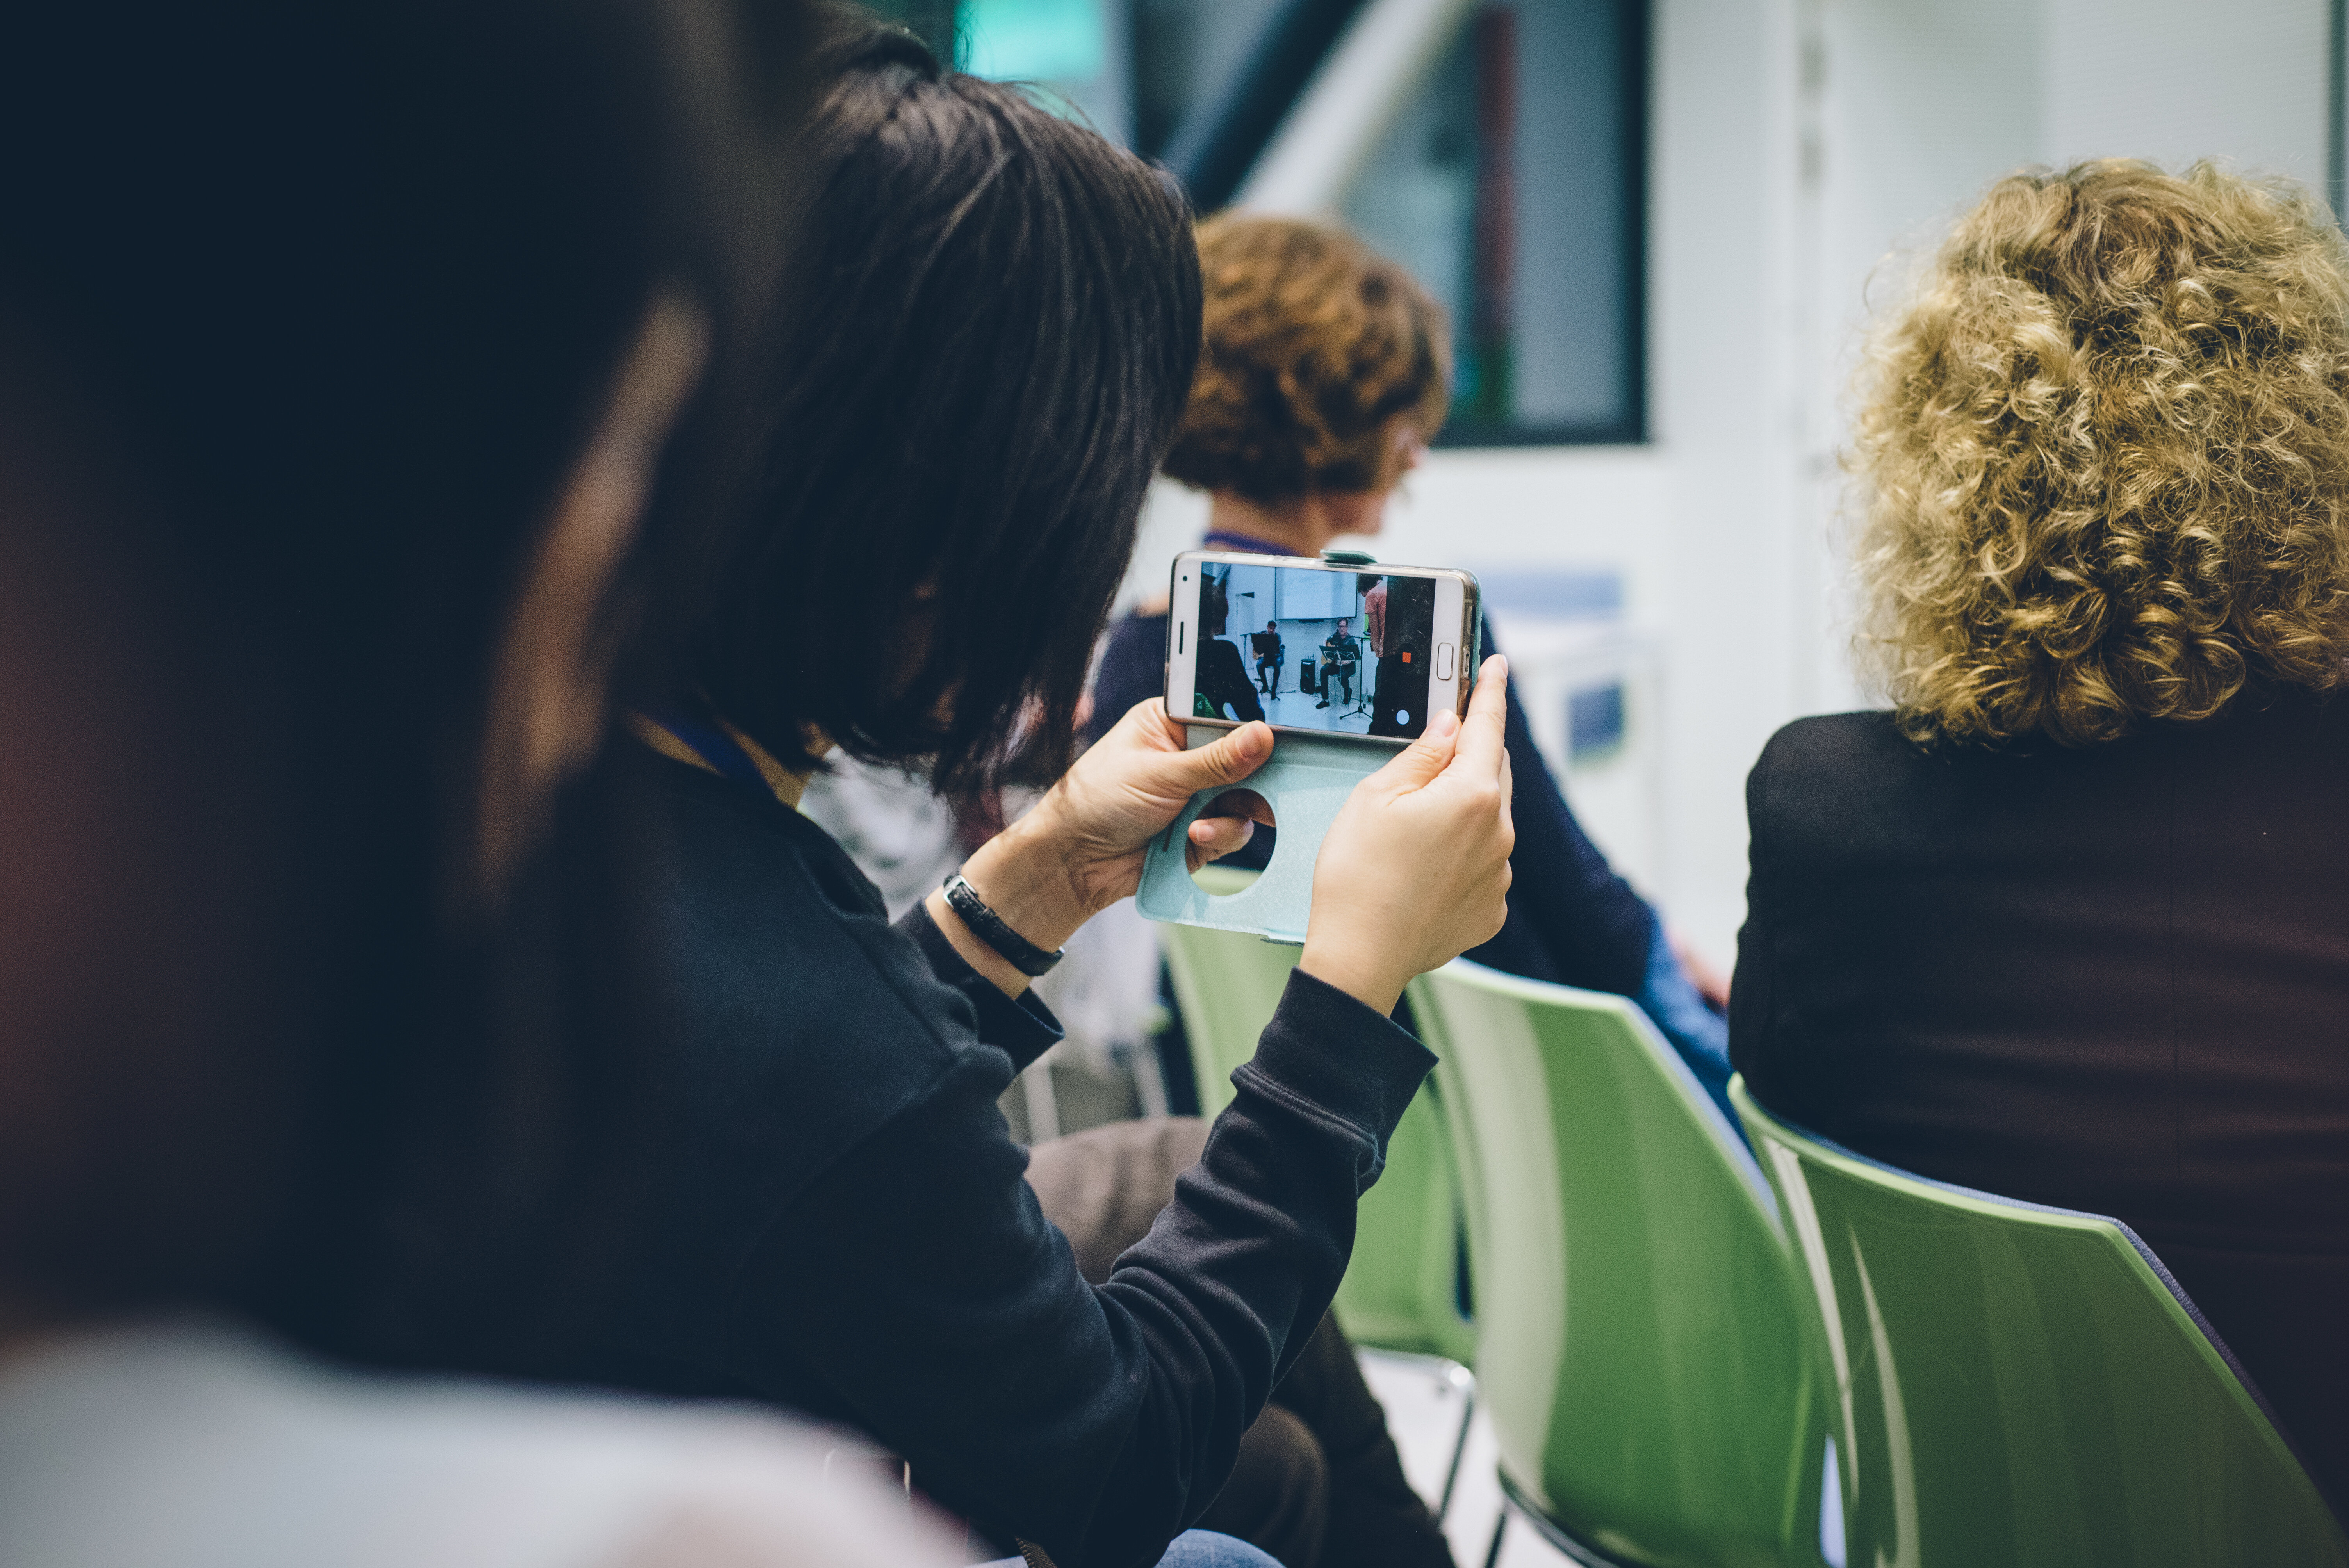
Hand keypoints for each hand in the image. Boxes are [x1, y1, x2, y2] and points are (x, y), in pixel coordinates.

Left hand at [931, 700, 1272, 995]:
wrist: (1075, 863)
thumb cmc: (1098, 802)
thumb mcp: (1159, 773)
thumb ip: (1216, 760)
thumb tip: (1262, 735)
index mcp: (1173, 725)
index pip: (1227, 717)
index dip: (1254, 729)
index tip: (1278, 740)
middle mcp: (1191, 757)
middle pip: (1248, 759)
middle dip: (1254, 776)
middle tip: (1263, 785)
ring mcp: (1200, 795)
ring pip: (1248, 798)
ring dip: (1231, 812)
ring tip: (1201, 824)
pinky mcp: (1204, 831)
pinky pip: (1235, 830)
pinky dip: (1221, 835)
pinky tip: (1195, 838)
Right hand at [1298, 657, 1513, 1014]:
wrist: (1359, 959)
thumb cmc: (1357, 878)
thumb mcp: (1374, 798)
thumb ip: (1420, 756)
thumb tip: (1448, 727)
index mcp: (1471, 795)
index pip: (1487, 726)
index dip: (1490, 691)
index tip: (1497, 668)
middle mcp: (1498, 832)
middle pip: (1492, 772)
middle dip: (1472, 755)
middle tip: (1439, 751)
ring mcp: (1499, 874)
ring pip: (1488, 821)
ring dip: (1462, 812)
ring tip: (1411, 834)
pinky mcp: (1491, 908)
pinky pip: (1483, 865)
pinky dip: (1461, 857)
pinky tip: (1423, 869)